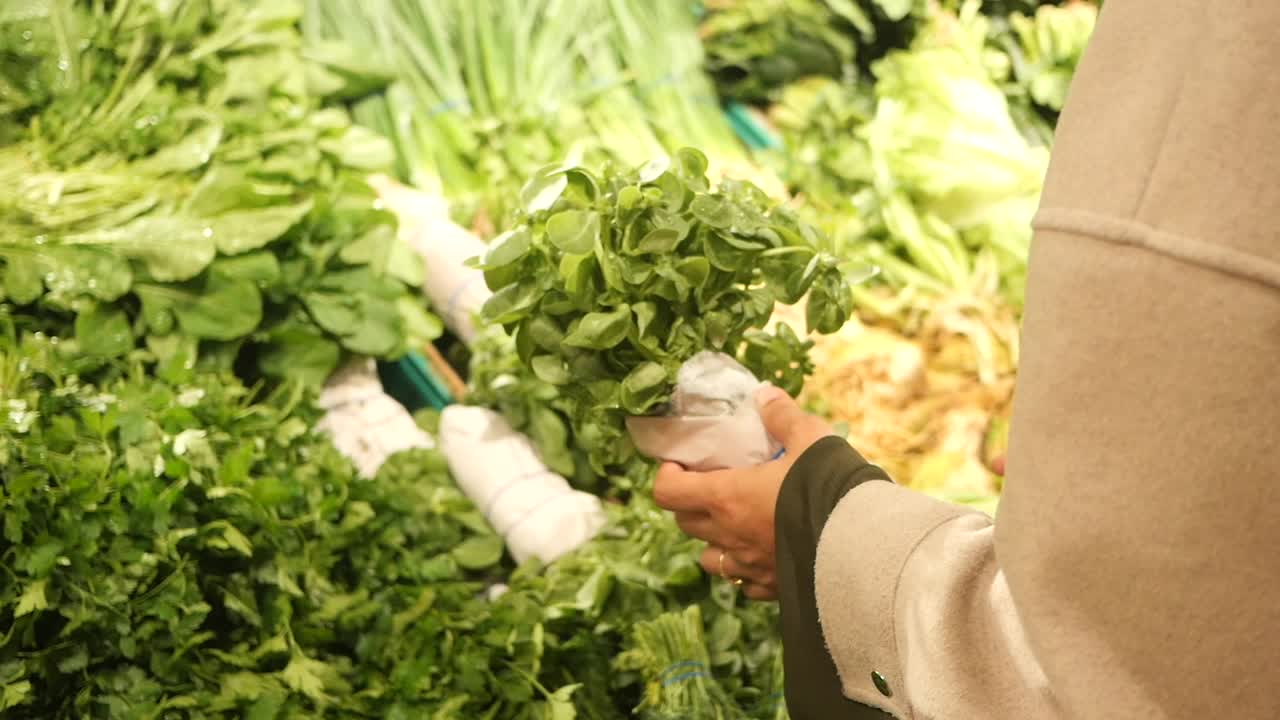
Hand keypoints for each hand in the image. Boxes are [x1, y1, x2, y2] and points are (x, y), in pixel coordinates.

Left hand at [653, 385, 832, 599]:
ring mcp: (749, 566)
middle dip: (690, 502)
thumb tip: (764, 396)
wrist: (866, 545)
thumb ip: (782, 416)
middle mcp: (729, 535)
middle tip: (712, 484)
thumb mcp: (810, 438)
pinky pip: (743, 582)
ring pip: (709, 557)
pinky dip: (744, 567)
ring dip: (712, 539)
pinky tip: (763, 552)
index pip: (667, 492)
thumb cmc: (831, 487)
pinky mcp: (771, 588)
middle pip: (684, 522)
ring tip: (735, 522)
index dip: (667, 476)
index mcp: (727, 497)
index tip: (682, 465)